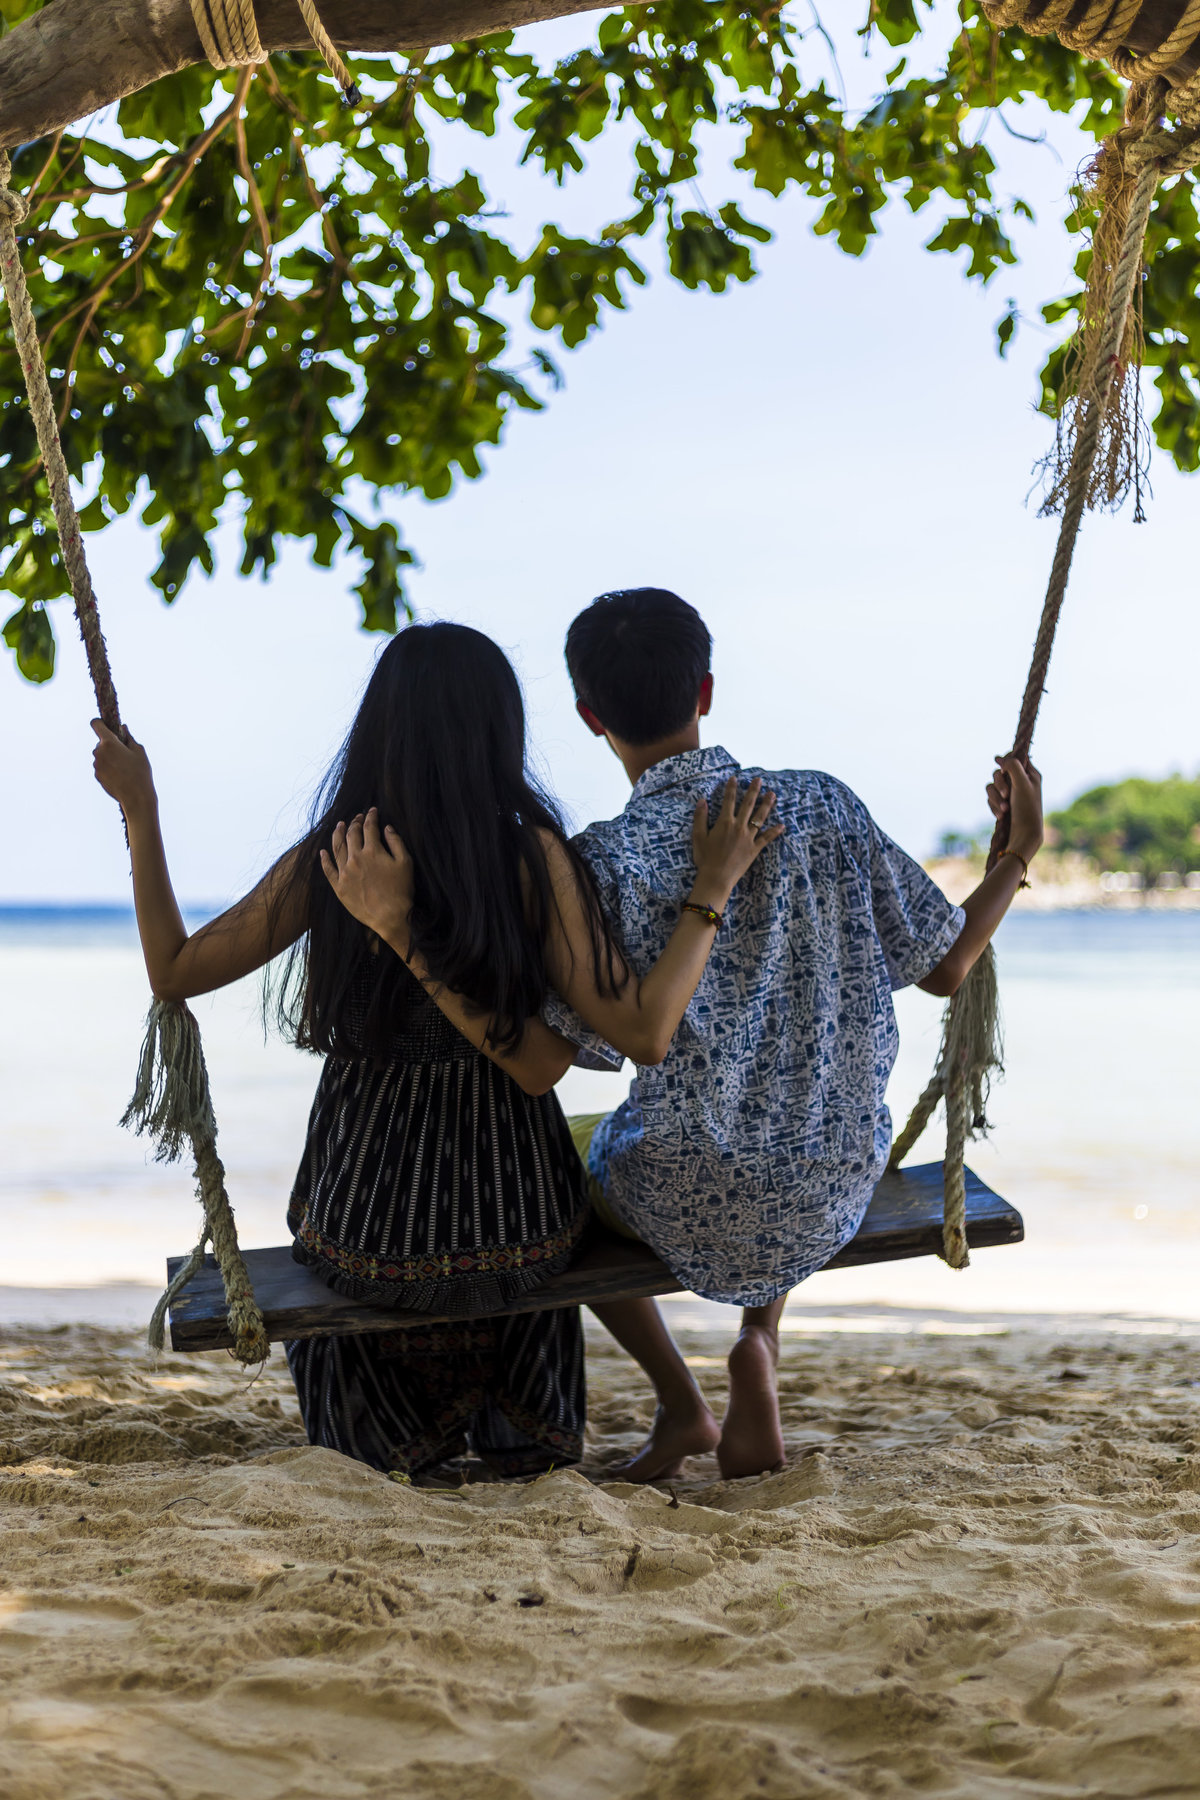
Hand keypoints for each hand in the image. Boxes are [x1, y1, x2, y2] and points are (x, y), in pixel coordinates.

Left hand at [91, 720, 155, 817]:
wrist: (136, 797)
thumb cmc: (140, 772)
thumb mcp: (139, 752)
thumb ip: (129, 737)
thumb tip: (124, 727)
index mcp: (109, 742)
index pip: (96, 724)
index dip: (99, 723)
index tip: (106, 726)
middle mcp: (98, 752)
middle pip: (101, 742)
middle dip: (110, 745)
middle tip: (125, 753)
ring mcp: (96, 765)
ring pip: (101, 756)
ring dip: (109, 757)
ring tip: (125, 767)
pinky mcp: (97, 776)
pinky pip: (101, 767)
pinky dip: (108, 768)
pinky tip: (121, 776)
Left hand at [320, 808, 414, 949]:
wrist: (390, 916)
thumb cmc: (401, 891)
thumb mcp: (405, 863)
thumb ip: (396, 842)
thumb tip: (387, 828)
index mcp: (372, 851)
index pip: (369, 827)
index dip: (371, 817)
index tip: (372, 811)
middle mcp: (355, 859)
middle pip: (351, 834)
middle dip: (355, 822)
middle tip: (357, 817)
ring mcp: (345, 873)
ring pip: (337, 848)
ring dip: (338, 834)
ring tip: (339, 825)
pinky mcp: (339, 887)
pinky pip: (328, 870)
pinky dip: (324, 859)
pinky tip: (322, 852)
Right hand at [690, 776, 783, 907]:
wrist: (716, 878)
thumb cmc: (705, 858)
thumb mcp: (698, 837)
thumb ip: (700, 817)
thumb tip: (702, 800)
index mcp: (724, 823)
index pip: (729, 801)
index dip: (732, 788)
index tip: (735, 778)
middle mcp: (739, 827)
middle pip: (748, 805)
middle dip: (753, 791)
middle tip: (759, 780)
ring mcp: (748, 838)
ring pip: (760, 818)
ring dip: (766, 805)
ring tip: (772, 794)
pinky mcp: (755, 849)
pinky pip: (767, 838)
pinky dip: (774, 832)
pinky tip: (782, 826)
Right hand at [987, 754, 1043, 862]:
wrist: (1024, 835)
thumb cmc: (1026, 808)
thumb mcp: (1022, 783)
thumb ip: (1012, 766)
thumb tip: (1000, 759)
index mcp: (1030, 775)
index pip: (1016, 758)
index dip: (1006, 760)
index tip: (1001, 766)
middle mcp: (1020, 782)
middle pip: (999, 772)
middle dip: (999, 784)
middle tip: (1006, 795)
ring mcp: (1010, 794)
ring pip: (991, 786)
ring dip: (995, 798)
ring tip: (1004, 810)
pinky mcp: (1002, 804)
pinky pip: (990, 799)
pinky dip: (994, 806)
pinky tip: (1000, 816)